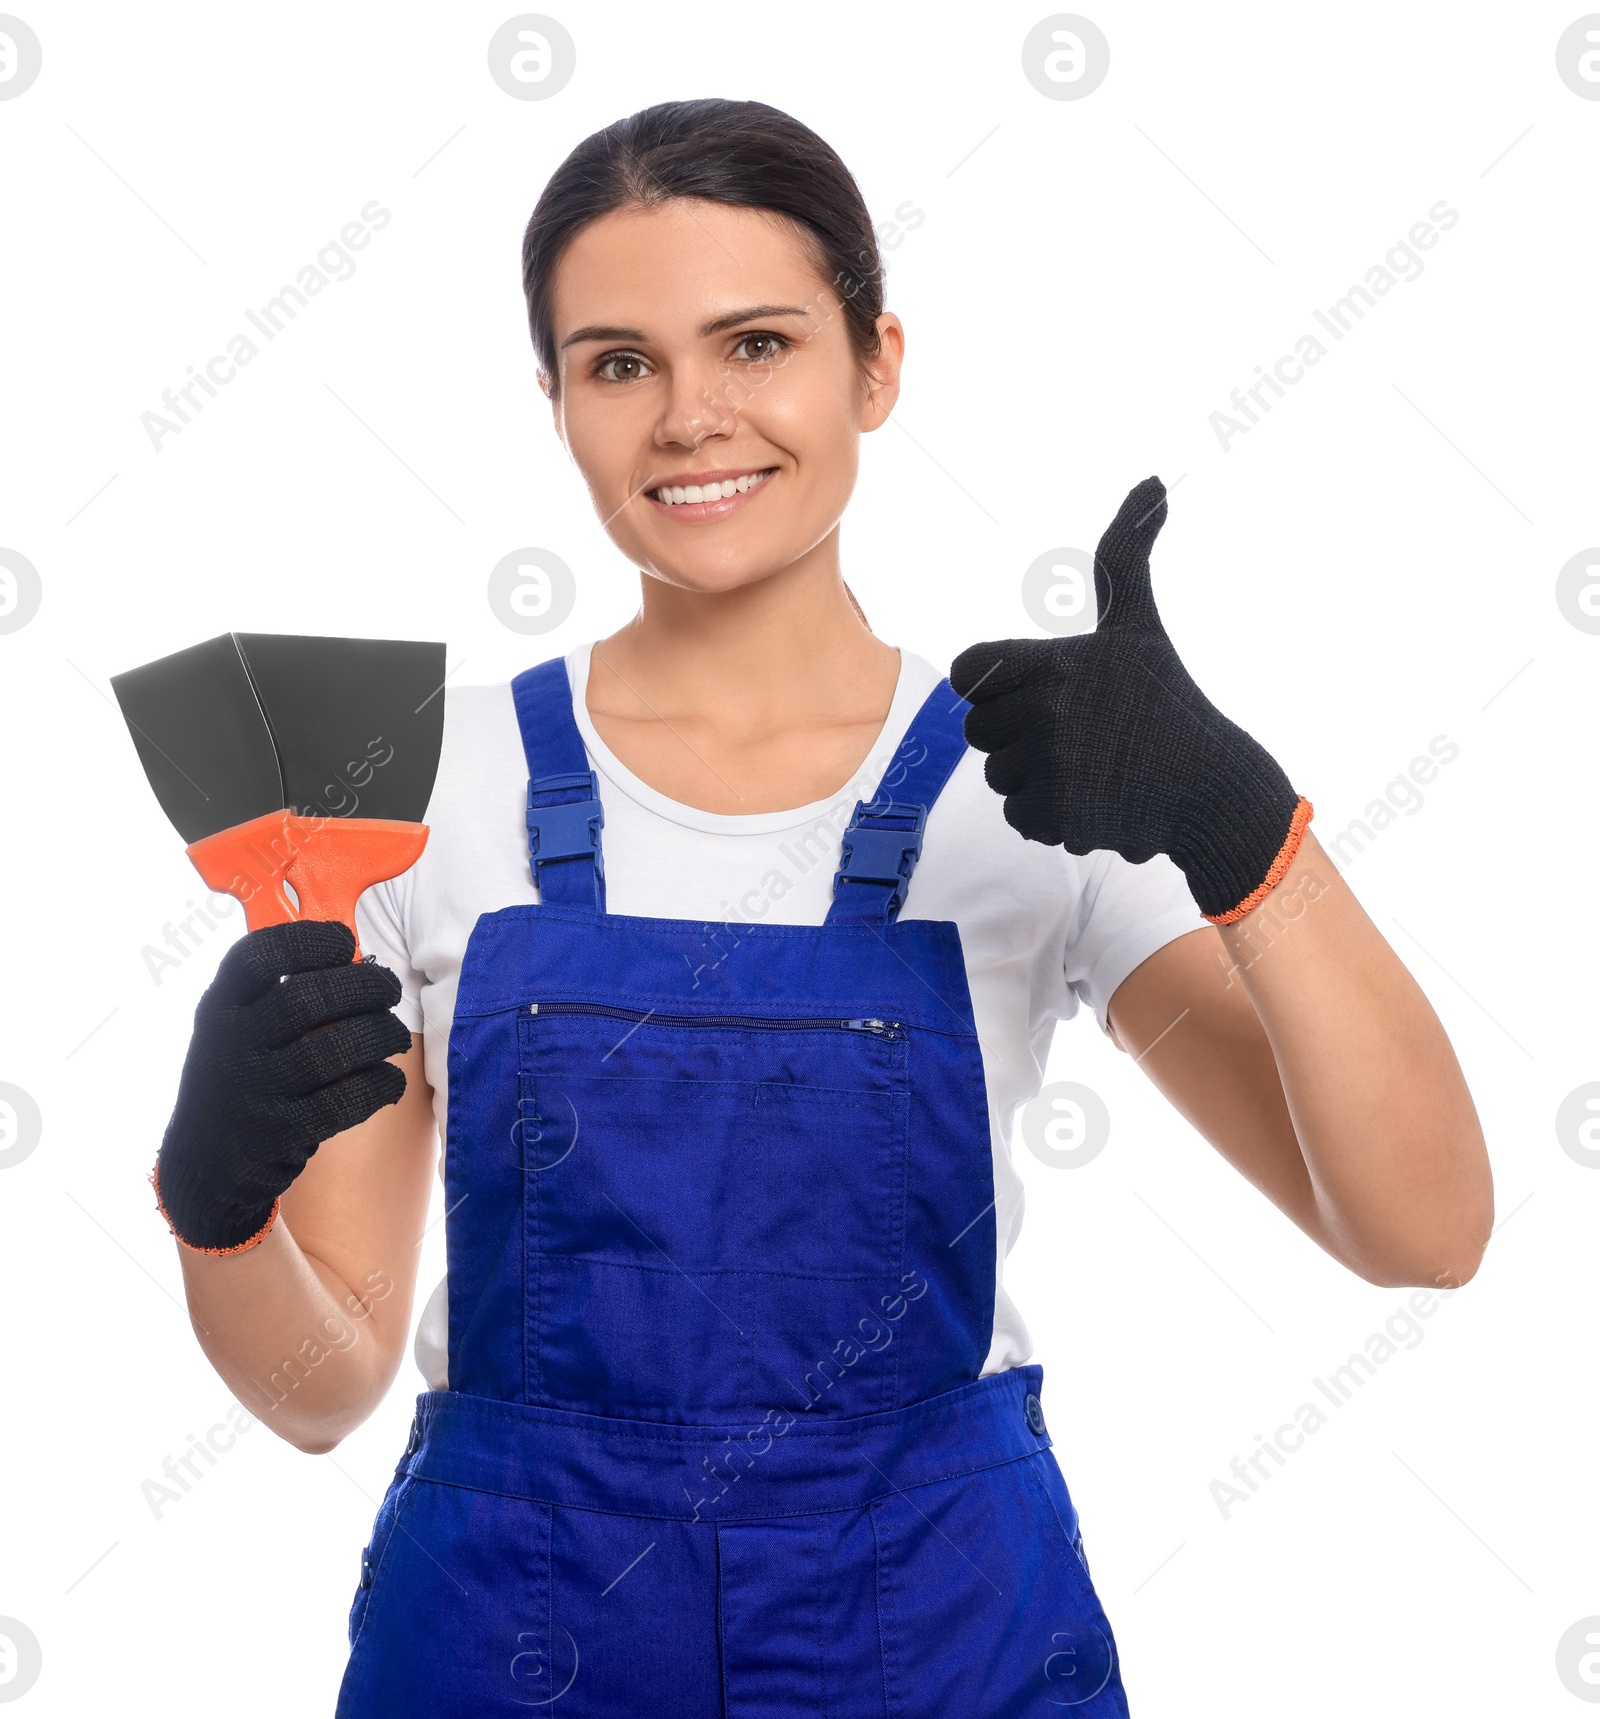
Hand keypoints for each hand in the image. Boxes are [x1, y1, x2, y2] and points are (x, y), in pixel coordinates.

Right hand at [152, 919, 411, 1252]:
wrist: (204, 1165)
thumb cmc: (241, 1079)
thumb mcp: (234, 1030)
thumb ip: (274, 996)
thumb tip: (354, 960)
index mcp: (219, 1008)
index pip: (256, 956)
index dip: (307, 940)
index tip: (343, 941)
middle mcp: (230, 1045)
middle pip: (306, 999)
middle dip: (363, 987)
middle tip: (388, 990)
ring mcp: (253, 1092)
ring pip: (333, 1050)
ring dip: (380, 1035)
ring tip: (394, 1036)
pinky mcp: (279, 1134)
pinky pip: (344, 1102)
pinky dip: (379, 1086)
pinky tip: (389, 1082)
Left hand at [948, 475, 1311, 922]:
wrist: (1212, 786)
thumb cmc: (1166, 699)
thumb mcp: (1138, 624)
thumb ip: (1124, 554)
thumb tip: (1152, 483)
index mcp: (1055, 660)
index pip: (965, 674)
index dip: (993, 685)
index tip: (1038, 691)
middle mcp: (1051, 711)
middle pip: (978, 729)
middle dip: (1018, 734)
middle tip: (1077, 733)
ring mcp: (1055, 766)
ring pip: (997, 775)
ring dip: (1033, 776)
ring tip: (1089, 765)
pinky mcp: (1061, 816)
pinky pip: (1017, 815)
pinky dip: (1048, 815)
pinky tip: (1093, 798)